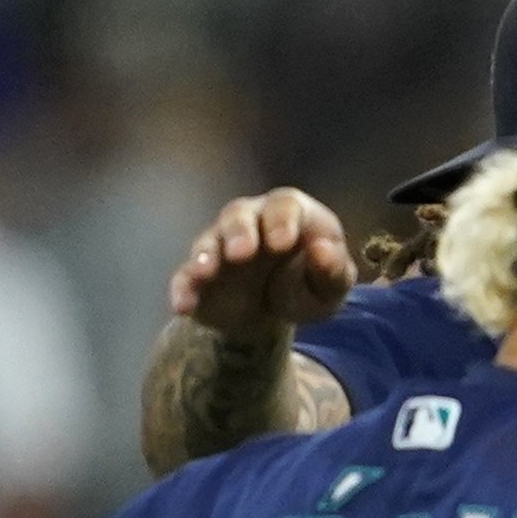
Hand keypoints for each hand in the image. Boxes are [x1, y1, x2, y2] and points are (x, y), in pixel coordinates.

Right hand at [168, 189, 355, 342]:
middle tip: (241, 254)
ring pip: (208, 241)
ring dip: (205, 256)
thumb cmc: (308, 285)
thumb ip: (334, 269)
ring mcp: (219, 246)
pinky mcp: (198, 275)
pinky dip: (183, 289)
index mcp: (289, 216)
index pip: (285, 205)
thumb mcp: (331, 286)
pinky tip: (182, 305)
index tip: (282, 244)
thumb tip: (324, 250)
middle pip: (238, 214)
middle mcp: (249, 222)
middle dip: (239, 232)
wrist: (272, 312)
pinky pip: (185, 277)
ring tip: (204, 272)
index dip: (282, 221)